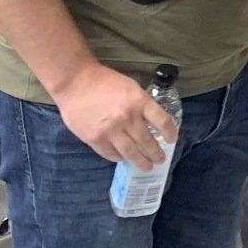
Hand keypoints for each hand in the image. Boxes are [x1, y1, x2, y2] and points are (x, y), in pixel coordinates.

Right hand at [51, 63, 177, 165]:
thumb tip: (152, 121)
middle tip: (160, 160)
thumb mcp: (131, 87)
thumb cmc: (105, 81)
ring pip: (131, 153)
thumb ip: (142, 104)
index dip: (170, 132)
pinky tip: (123, 159)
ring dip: (141, 162)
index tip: (172, 139)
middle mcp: (128, 118)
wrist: (75, 82)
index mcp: (140, 102)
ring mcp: (111, 131)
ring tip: (147, 167)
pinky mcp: (95, 139)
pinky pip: (111, 154)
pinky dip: (119, 158)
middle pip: (148, 141)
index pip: (162, 121)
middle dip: (156, 153)